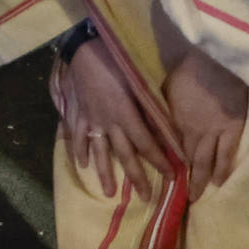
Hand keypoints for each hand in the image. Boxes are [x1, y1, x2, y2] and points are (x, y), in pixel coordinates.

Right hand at [53, 39, 172, 201]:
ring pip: (99, 152)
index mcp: (126, 115)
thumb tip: (168, 129)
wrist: (83, 50)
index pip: (147, 145)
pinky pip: (77, 136)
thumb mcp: (138, 82)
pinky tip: (81, 164)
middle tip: (146, 198)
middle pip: (125, 155)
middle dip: (137, 177)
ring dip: (105, 173)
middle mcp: (108, 123)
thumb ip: (151, 107)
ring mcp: (90, 120)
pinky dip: (78, 151)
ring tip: (110, 193)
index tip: (172, 176)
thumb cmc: (115, 61)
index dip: (159, 162)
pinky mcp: (77, 113)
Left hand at [162, 46, 247, 200]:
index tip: (162, 176)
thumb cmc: (189, 69)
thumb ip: (162, 107)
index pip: (169, 148)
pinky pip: (227, 155)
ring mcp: (214, 132)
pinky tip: (219, 183)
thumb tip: (154, 119)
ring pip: (205, 162)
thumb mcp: (165, 88)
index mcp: (174, 120)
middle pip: (186, 158)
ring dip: (201, 181)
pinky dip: (223, 170)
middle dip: (183, 178)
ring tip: (197, 197)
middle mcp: (192, 131)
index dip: (166, 163)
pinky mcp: (233, 129)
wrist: (217, 61)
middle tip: (179, 195)